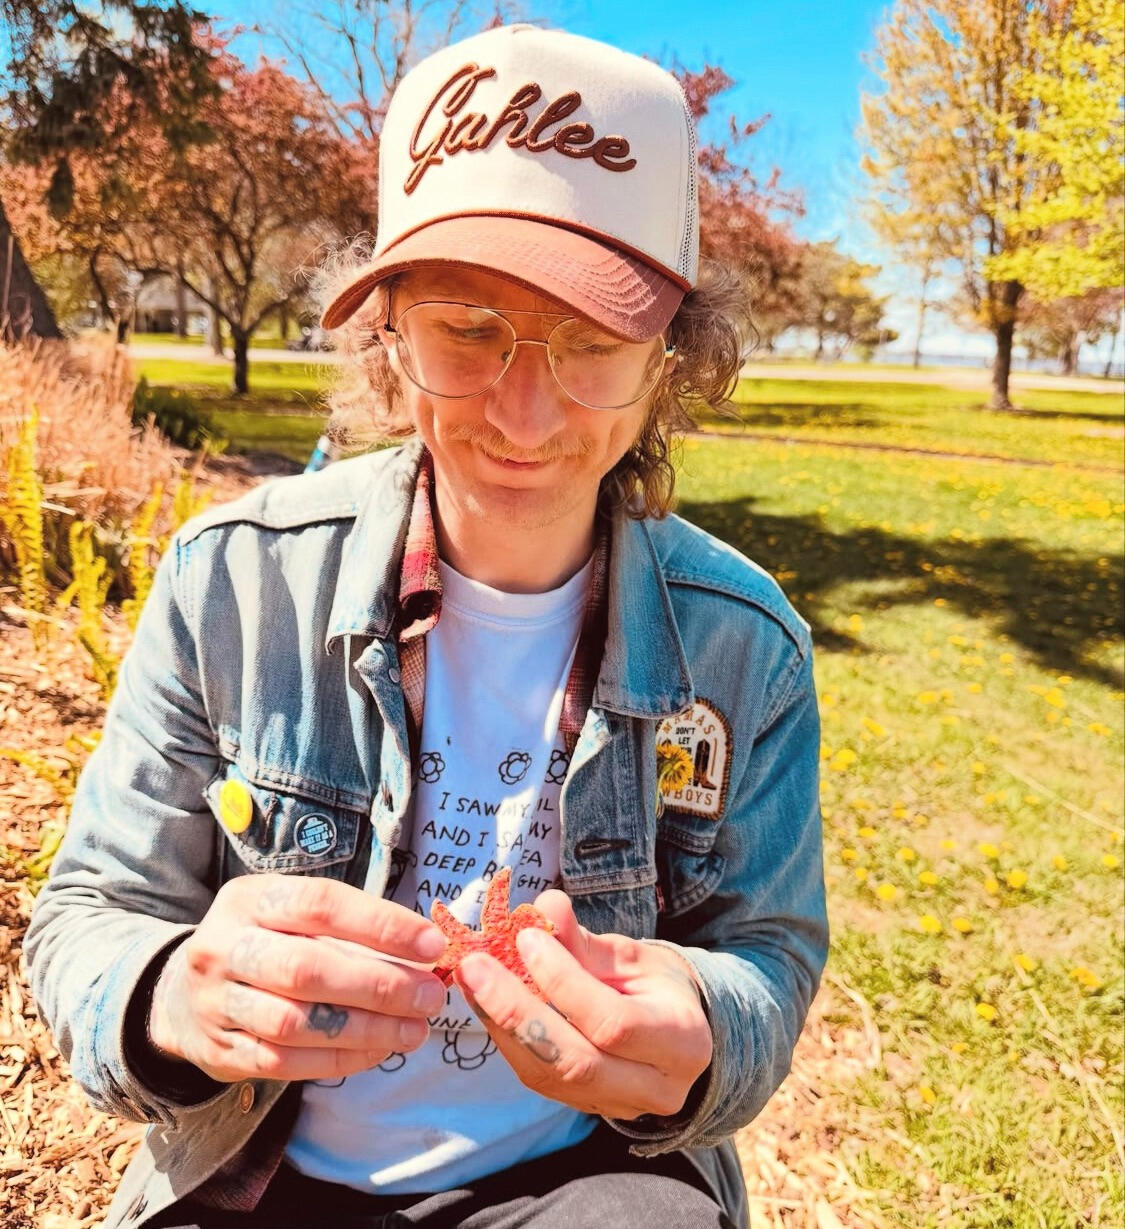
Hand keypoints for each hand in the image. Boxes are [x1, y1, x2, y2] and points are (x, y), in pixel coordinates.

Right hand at [148, 874, 448, 1083]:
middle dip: (379, 985)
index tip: (431, 945)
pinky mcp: (220, 1051)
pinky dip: (338, 1060)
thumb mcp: (289, 914)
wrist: (180, 995)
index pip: (320, 905)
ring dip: (365, 1029)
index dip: (380, 925)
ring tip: (414, 1030)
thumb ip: (347, 926)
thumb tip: (424, 949)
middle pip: (306, 968)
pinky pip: (284, 1062)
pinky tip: (378, 1052)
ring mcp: (217, 1002)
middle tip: (430, 996)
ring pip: (295, 1022)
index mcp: (250, 899)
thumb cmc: (263, 943)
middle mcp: (225, 947)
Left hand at [454, 890, 711, 1120]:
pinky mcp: (582, 1108)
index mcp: (681, 1041)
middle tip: (475, 965)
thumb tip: (544, 906)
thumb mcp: (633, 956)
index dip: (564, 981)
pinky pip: (536, 1078)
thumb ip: (585, 941)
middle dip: (517, 1011)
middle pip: (575, 1061)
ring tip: (471, 978)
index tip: (527, 938)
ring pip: (547, 1076)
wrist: (678, 1035)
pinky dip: (504, 1037)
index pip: (613, 1022)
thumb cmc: (656, 987)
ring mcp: (616, 1107)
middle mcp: (654, 1088)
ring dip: (500, 1023)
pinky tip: (483, 1000)